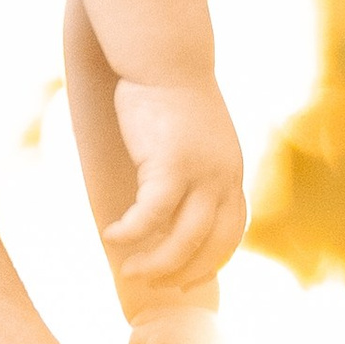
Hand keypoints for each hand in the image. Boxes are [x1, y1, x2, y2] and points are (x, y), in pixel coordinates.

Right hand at [106, 76, 247, 287]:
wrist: (166, 59)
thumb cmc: (170, 97)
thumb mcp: (193, 140)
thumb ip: (193, 172)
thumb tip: (172, 205)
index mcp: (231, 173)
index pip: (231, 233)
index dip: (211, 262)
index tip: (187, 280)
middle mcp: (224, 177)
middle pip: (212, 246)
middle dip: (182, 273)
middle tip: (153, 283)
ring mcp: (201, 173)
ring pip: (183, 240)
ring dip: (155, 263)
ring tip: (128, 268)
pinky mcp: (171, 165)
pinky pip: (151, 215)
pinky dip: (132, 232)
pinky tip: (113, 235)